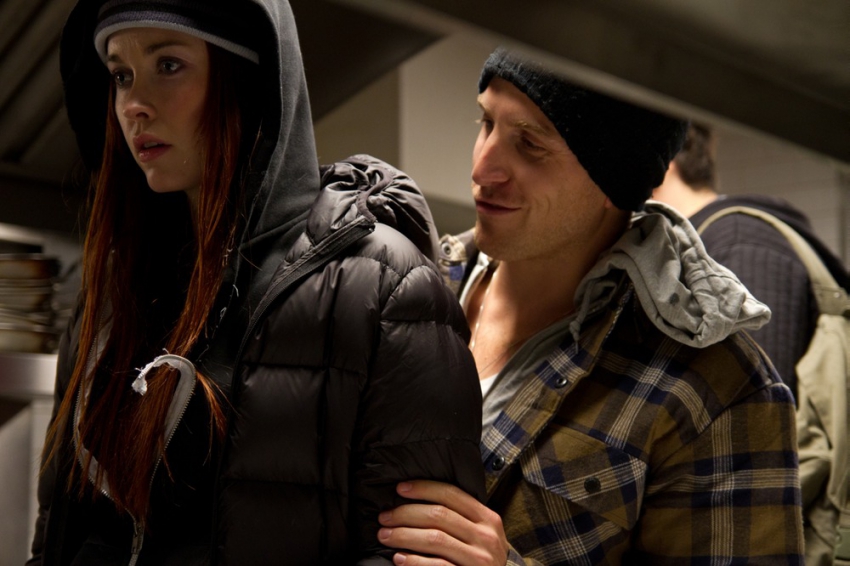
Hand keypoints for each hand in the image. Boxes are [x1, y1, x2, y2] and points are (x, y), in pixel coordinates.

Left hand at [377, 480, 508, 565]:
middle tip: (384, 517)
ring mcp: (479, 559)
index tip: (399, 489)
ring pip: (435, 539)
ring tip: (385, 535)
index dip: (423, 489)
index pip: (452, 494)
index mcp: (488, 519)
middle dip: (406, 513)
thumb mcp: (480, 535)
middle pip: (439, 515)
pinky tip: (399, 558)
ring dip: (404, 535)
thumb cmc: (480, 561)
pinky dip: (414, 561)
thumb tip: (416, 501)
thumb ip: (460, 519)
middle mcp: (486, 537)